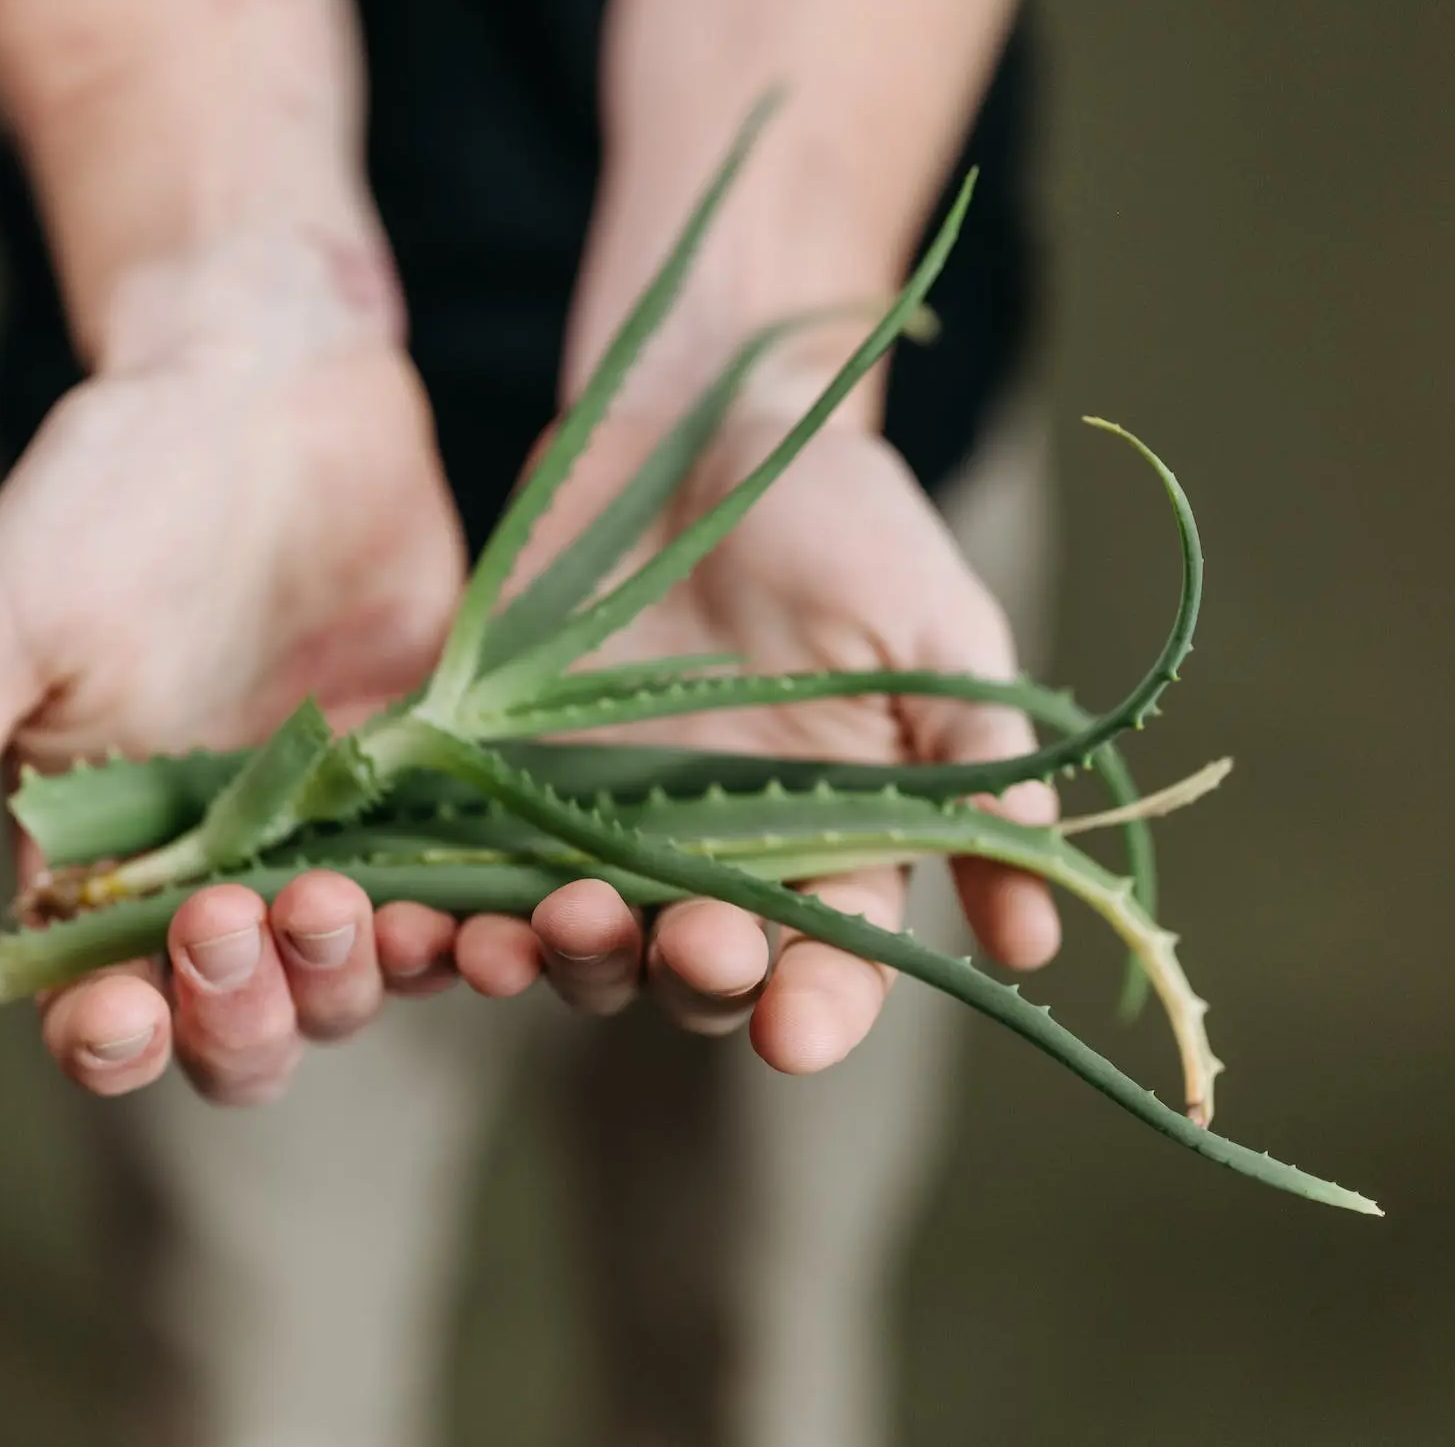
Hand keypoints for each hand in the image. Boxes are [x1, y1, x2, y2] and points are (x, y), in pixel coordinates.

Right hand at [0, 237, 467, 1104]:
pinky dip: (486, 927)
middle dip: (243, 1012)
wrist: (263, 378)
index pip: (103, 1009)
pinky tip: (506, 916)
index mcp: (98, 859)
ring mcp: (337, 834)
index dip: (114, 1040)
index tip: (124, 1009)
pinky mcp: (441, 784)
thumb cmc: (102, 496)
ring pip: (359, 980)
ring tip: (358, 907)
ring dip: (359, 977)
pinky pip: (469, 892)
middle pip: (243, 1026)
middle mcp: (220, 871)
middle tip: (240, 920)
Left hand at [416, 386, 1060, 1072]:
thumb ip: (972, 765)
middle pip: (698, 975)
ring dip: (557, 961)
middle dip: (691, 977)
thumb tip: (1037, 938)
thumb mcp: (931, 628)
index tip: (797, 1032)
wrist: (700, 421)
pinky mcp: (500, 782)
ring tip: (530, 938)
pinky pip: (467, 875)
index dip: (819, 1010)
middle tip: (687, 942)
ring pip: (578, 945)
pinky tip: (417, 920)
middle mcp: (714, 858)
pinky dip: (442, 916)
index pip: (832, 964)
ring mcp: (599, 825)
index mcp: (831, 841)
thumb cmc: (840, 518)